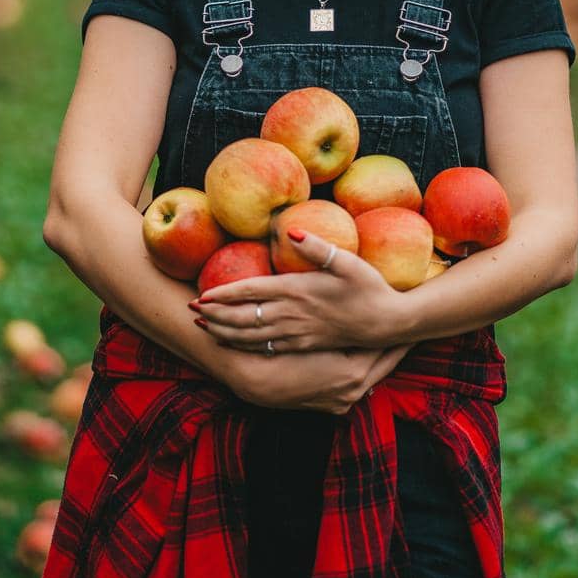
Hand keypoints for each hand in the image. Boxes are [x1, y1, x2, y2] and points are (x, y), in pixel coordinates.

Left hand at [188, 227, 405, 352]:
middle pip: (245, 317)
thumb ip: (317, 246)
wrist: (387, 323)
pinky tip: (235, 343)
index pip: (252, 292)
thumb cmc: (368, 287)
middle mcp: (292, 314)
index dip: (225, 294)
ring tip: (204, 326)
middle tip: (190, 311)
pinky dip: (245, 345)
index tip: (202, 295)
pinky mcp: (303, 344)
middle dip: (216, 315)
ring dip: (225, 331)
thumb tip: (291, 229)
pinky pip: (267, 348)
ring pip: (252, 336)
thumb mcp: (347, 261)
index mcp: (297, 290)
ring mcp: (297, 332)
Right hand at [231, 340, 415, 413]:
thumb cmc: (283, 351)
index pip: (385, 350)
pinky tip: (365, 357)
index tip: (412, 322)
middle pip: (383, 365)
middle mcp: (352, 392)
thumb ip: (345, 327)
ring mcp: (341, 401)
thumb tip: (369, 312)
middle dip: (395, 348)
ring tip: (390, 341)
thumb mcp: (317, 335)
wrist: (253, 379)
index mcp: (354, 373)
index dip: (398, 334)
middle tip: (411, 332)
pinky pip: (355, 384)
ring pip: (370, 375)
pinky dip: (363, 370)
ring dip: (379, 359)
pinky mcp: (329, 406)